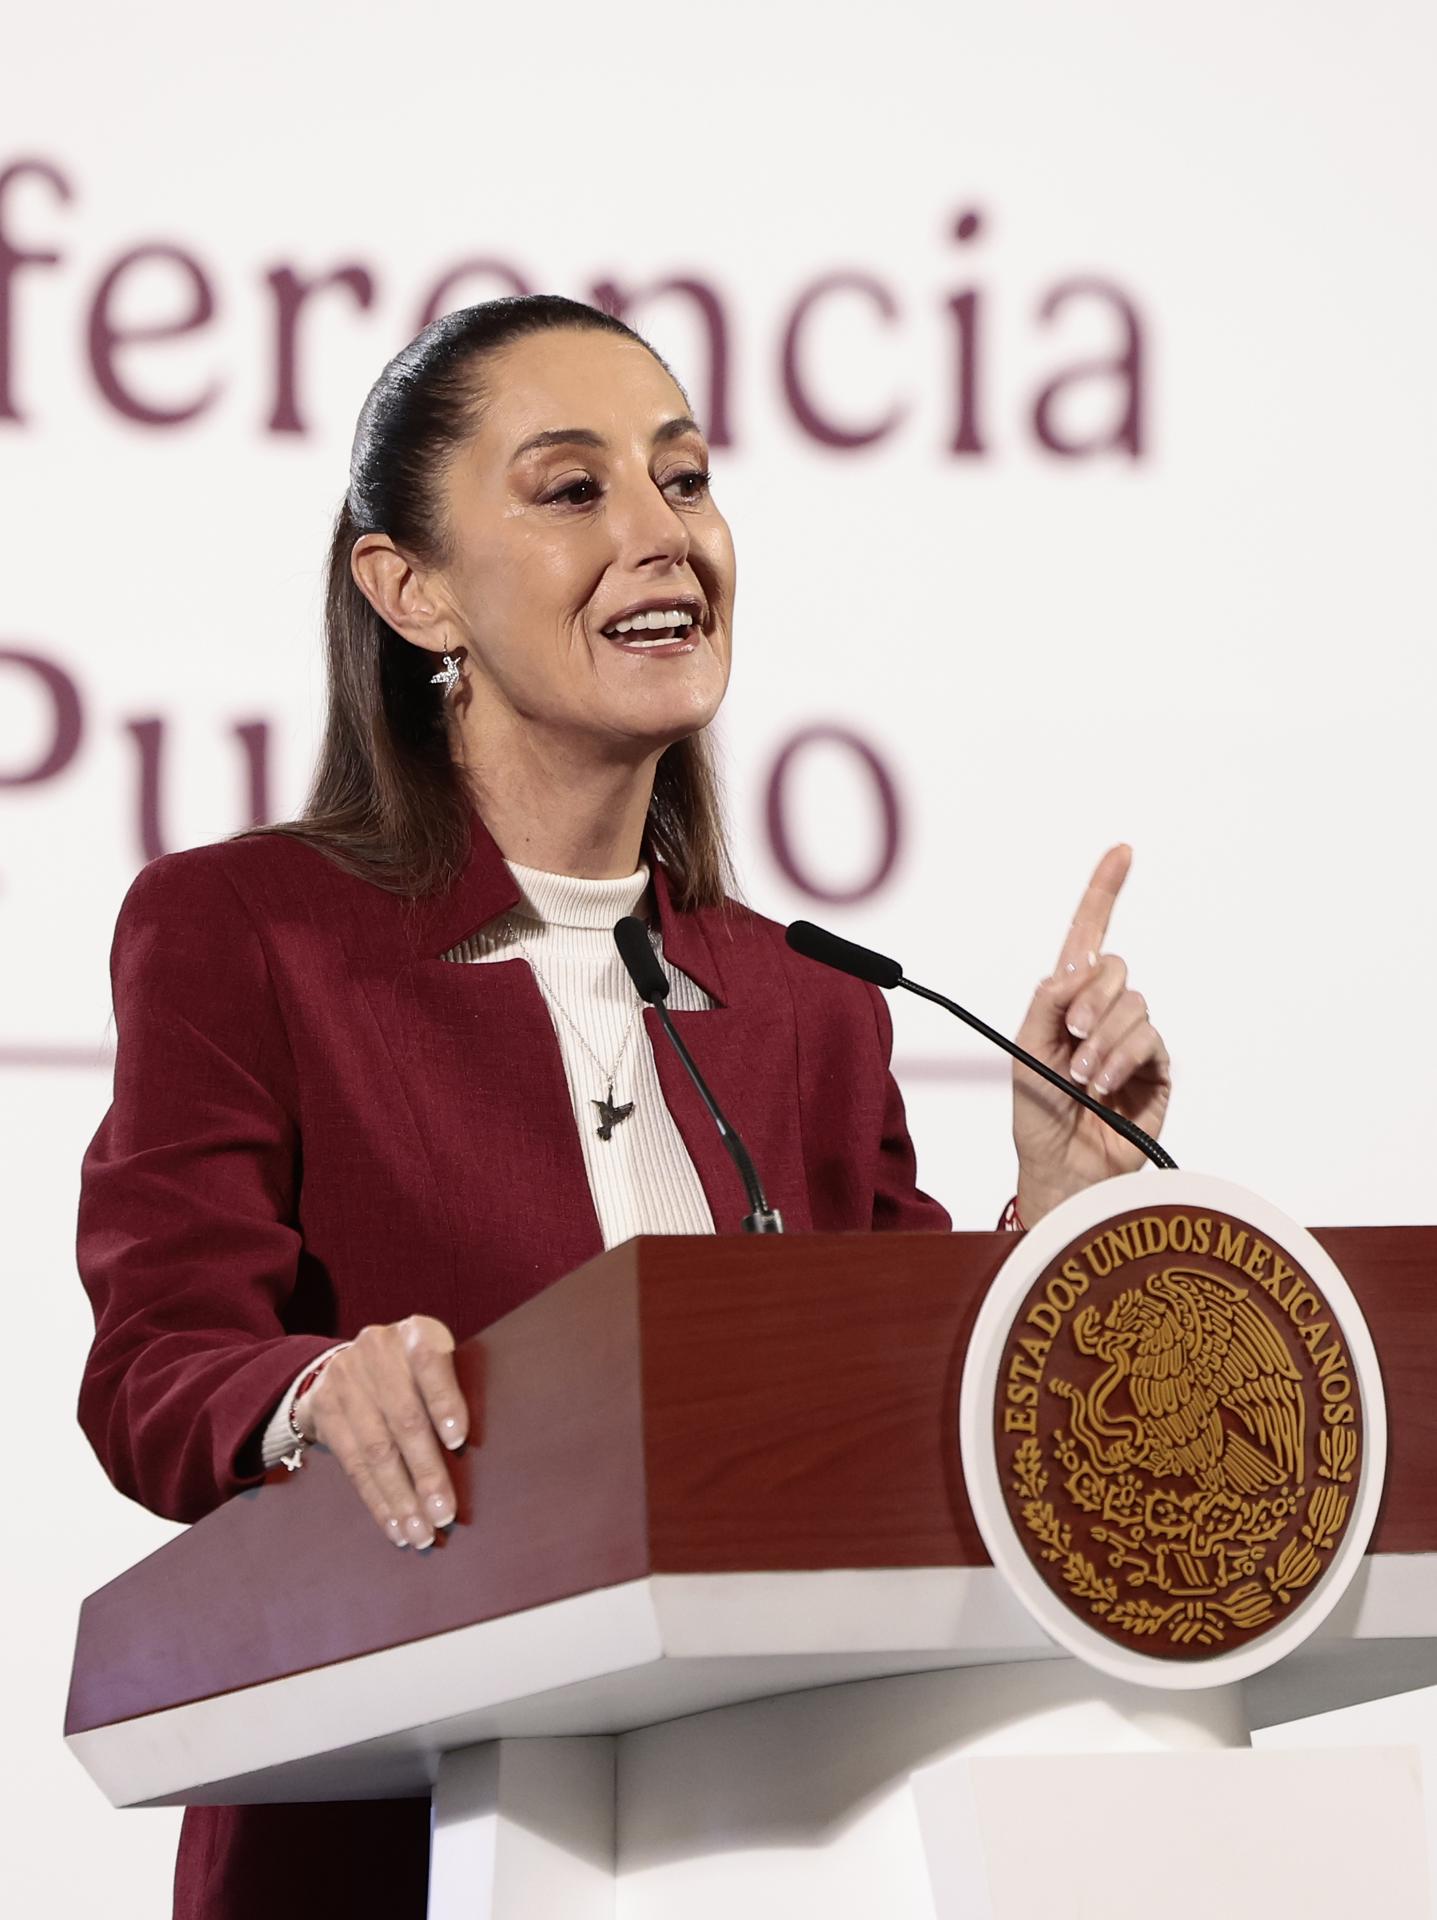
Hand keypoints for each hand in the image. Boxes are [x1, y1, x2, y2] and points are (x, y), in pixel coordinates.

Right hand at [295, 1314, 468, 1549]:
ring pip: (377, 1449)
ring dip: (401, 1498)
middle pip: (404, 1418)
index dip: (444, 1401)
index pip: (431, 1362)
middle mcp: (377, 1349)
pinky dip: (377, 1500)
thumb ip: (451, 1392)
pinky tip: (395, 1526)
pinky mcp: (323, 1408)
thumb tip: (481, 1454)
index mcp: (415, 1332)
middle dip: (426, 1472)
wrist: (342, 1365)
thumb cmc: (410, 1373)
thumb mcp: (431, 1366)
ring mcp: (345, 1377)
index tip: (458, 1440)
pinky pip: (353, 1465)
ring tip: (421, 1532)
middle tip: (444, 1513)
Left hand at [1011, 844, 1170, 1225]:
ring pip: (1133, 1003)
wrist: (1063, 1169)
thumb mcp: (1024, 1051)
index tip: (1121, 851)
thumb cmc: (1037, 1116)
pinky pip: (1150, 1039)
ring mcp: (1132, 1039)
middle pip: (1113, 968)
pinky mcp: (1157, 1068)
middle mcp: (1102, 1012)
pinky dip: (1123, 1057)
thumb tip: (1074, 969)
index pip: (1088, 937)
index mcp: (1066, 1002)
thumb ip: (1045, 1002)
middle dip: (1090, 998)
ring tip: (1083, 1077)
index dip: (1104, 893)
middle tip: (1070, 1037)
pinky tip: (1105, 1083)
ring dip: (1103, 1039)